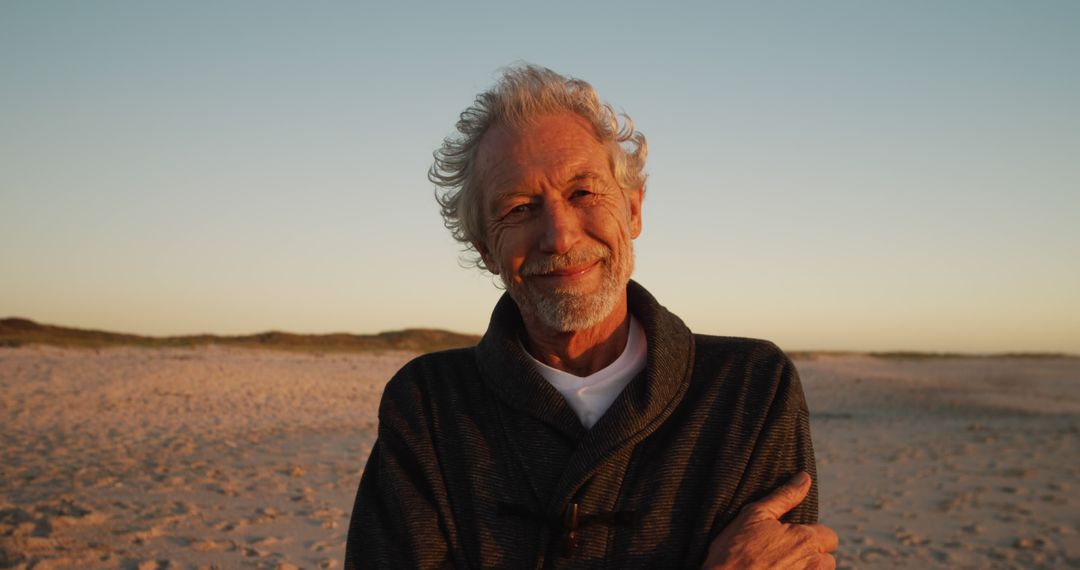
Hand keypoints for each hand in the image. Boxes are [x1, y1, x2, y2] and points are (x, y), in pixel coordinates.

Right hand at [702, 472, 837, 568]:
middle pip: (827, 560)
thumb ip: (784, 496)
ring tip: (780, 566)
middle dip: (812, 555)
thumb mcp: (755, 515)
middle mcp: (813, 566)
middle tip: (784, 553)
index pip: (829, 536)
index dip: (811, 534)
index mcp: (806, 540)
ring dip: (805, 569)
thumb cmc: (734, 551)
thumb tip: (804, 478)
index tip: (791, 536)